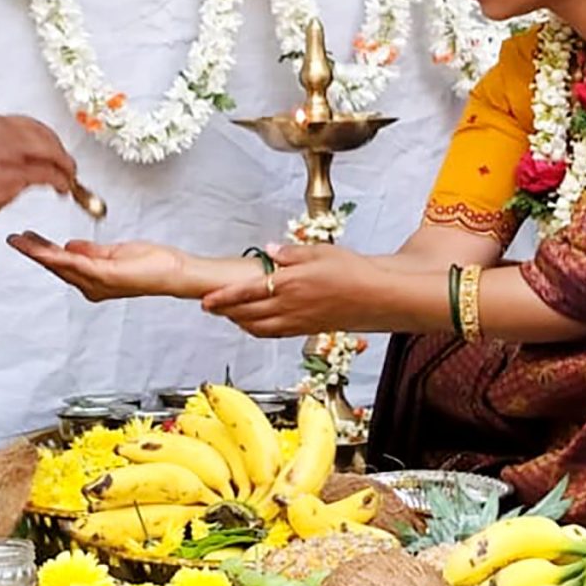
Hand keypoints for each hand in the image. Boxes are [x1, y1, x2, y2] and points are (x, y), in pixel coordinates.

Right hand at [9, 234, 198, 301]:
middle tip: (14, 239)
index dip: (42, 251)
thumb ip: (91, 251)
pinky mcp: (106, 274)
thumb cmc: (153, 263)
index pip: (63, 262)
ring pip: (61, 265)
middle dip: (33, 252)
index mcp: (93, 278)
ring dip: (39, 252)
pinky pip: (76, 263)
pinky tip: (44, 249)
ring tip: (21, 241)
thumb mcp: (115, 253)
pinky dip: (57, 255)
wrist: (173, 271)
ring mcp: (98, 282)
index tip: (24, 239)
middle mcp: (92, 285)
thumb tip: (70, 246)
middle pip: (56, 266)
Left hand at [200, 244, 384, 338]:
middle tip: (209, 307)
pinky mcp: (307, 330)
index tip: (206, 299)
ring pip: (259, 328)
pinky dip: (259, 330)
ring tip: (228, 315)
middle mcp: (290, 306)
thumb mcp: (320, 252)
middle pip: (247, 314)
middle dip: (225, 312)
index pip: (246, 292)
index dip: (223, 298)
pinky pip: (275, 334)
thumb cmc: (354, 272)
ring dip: (240, 323)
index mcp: (290, 284)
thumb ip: (290, 253)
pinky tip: (255, 324)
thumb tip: (269, 252)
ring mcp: (298, 321)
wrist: (379, 297)